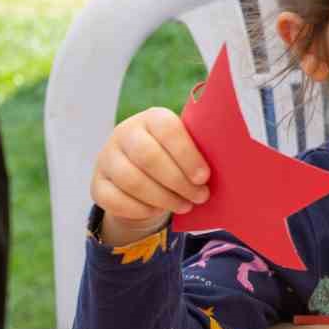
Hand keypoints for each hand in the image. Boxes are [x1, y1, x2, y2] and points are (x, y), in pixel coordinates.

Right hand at [90, 107, 211, 245]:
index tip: (204, 177)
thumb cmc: (176, 160)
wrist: (143, 176)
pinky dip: (139, 209)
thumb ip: (201, 150)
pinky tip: (157, 210)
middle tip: (200, 197)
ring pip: (132, 180)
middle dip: (178, 181)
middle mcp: (125, 133)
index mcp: (152, 118)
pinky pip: (114, 199)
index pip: (167, 130)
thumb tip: (232, 162)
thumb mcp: (188, 149)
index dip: (186, 155)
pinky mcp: (97, 184)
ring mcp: (107, 158)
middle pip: (148, 157)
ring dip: (162, 198)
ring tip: (184, 205)